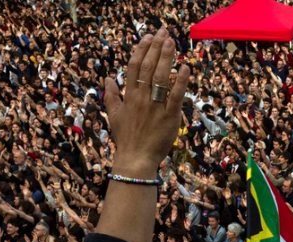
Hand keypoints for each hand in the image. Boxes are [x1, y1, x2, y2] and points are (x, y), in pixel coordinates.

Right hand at [104, 30, 189, 175]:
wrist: (136, 158)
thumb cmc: (126, 138)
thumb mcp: (114, 115)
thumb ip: (111, 96)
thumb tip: (107, 79)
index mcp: (129, 96)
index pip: (134, 67)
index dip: (141, 50)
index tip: (148, 37)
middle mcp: (141, 98)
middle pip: (148, 67)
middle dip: (156, 48)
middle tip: (164, 32)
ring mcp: (155, 106)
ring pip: (161, 77)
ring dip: (167, 58)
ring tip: (172, 42)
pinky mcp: (170, 116)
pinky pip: (176, 95)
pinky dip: (181, 81)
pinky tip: (185, 68)